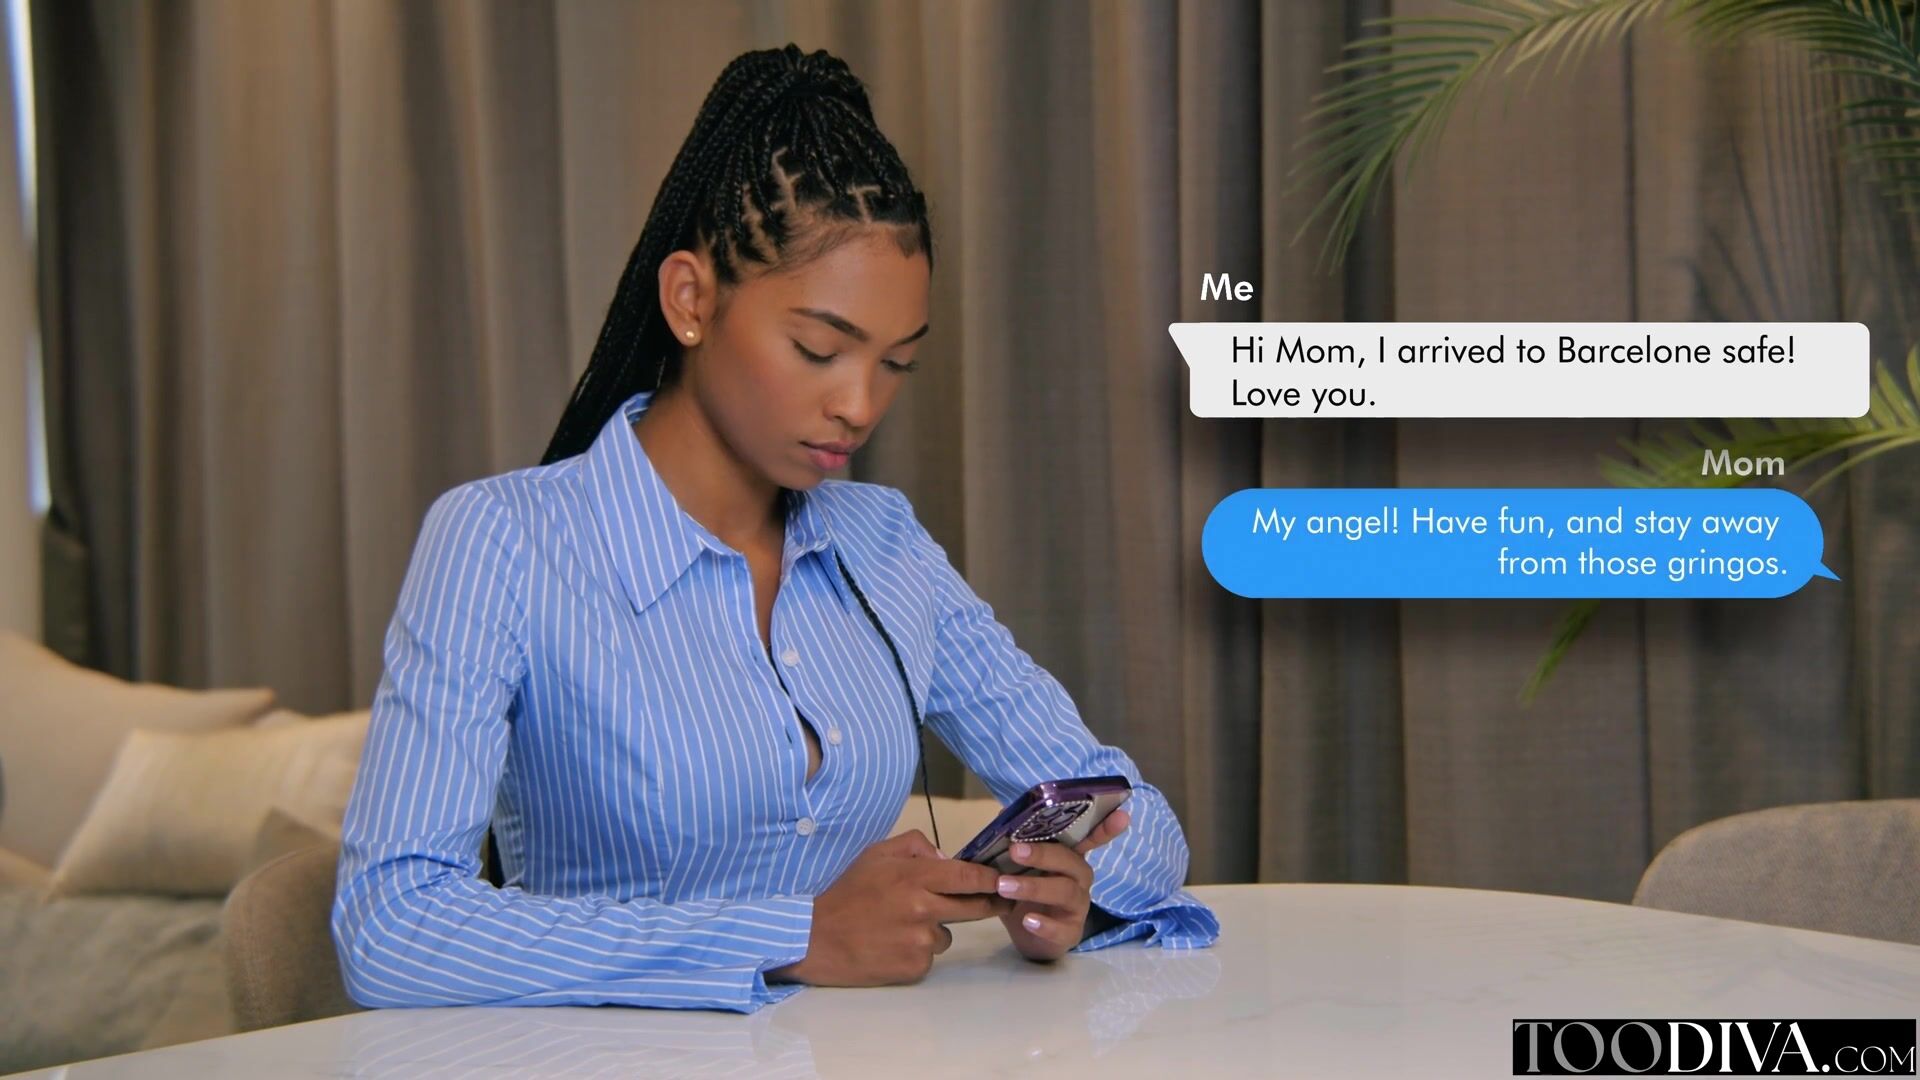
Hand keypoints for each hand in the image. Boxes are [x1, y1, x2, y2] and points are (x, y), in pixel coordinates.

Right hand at [769, 830, 1011, 986]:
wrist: (815, 938)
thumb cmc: (846, 892)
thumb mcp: (876, 854)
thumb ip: (915, 846)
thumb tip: (947, 858)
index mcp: (914, 877)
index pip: (968, 876)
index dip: (992, 878)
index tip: (1005, 879)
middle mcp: (923, 909)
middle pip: (974, 908)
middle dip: (988, 903)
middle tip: (997, 901)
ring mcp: (920, 941)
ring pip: (947, 934)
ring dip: (936, 929)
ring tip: (900, 927)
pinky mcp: (914, 967)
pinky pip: (930, 957)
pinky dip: (918, 952)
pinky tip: (893, 945)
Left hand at [997, 806, 1129, 960]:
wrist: (1027, 937)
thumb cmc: (1026, 892)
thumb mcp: (1015, 867)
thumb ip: (1012, 843)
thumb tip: (1005, 812)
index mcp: (1068, 856)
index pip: (1089, 837)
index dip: (1105, 827)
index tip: (1122, 815)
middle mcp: (1079, 877)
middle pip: (1070, 861)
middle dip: (1043, 854)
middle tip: (1015, 851)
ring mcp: (1077, 906)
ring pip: (1064, 892)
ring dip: (1034, 887)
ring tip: (1003, 886)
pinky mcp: (1070, 932)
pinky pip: (1062, 928)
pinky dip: (1044, 924)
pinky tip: (1027, 920)